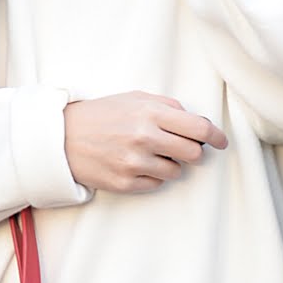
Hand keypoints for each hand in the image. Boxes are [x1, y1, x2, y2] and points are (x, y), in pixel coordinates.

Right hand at [62, 91, 227, 193]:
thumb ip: (167, 106)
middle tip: (183, 148)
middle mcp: (145, 138)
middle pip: (194, 154)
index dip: (216, 136)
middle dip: (194, 151)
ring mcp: (134, 163)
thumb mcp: (133, 98)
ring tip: (150, 153)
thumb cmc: (101, 115)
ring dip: (171, 164)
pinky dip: (153, 176)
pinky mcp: (124, 183)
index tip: (221, 141)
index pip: (199, 128)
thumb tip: (195, 121)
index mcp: (150, 113)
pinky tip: (136, 164)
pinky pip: (156, 185)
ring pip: (176, 172)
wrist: (61, 138)